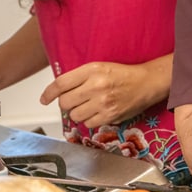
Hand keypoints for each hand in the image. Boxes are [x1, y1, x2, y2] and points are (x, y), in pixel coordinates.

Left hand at [40, 61, 161, 128]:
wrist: (146, 83)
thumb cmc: (123, 74)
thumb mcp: (100, 67)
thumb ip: (80, 77)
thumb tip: (59, 91)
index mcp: (92, 69)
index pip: (61, 83)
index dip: (49, 93)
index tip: (45, 98)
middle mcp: (96, 85)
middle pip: (65, 102)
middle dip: (67, 103)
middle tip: (75, 101)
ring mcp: (102, 102)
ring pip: (75, 115)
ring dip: (78, 113)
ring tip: (89, 106)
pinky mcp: (109, 116)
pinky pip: (88, 124)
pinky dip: (90, 120)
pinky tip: (98, 112)